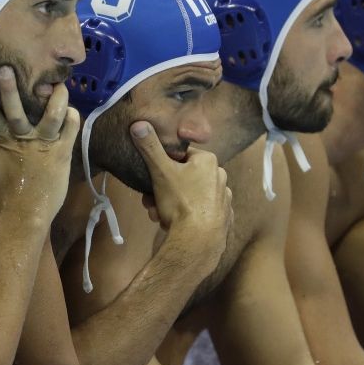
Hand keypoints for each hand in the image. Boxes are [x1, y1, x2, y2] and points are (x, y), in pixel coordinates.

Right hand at [0, 66, 79, 221]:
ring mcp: (44, 144)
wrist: (24, 216)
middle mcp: (22, 138)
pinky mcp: (62, 153)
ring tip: (58, 84)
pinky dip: (71, 118)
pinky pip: (70, 130)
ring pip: (52, 116)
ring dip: (55, 99)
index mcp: (1, 140)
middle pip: (16, 110)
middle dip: (10, 90)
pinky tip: (71, 108)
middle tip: (7, 69)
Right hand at [130, 121, 231, 263]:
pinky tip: (178, 225)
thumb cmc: (181, 202)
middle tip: (151, 203)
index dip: (161, 167)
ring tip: (161, 217)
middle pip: (183, 178)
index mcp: (208, 161)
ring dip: (171, 205)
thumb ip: (149, 147)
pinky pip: (201, 213)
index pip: (180, 156)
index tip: (151, 180)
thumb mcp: (160, 171)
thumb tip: (139, 123)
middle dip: (163, 190)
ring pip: (189, 196)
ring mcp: (224, 198)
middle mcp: (220, 176)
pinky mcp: (224, 218)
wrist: (198, 241)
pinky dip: (188, 217)